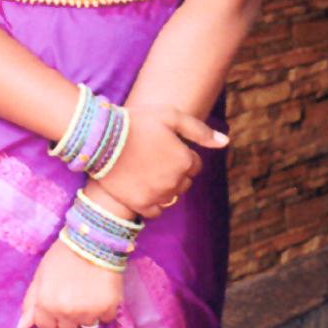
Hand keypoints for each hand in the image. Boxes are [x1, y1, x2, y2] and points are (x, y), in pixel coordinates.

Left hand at [17, 237, 122, 327]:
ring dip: (87, 312)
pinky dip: (104, 309)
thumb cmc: (64, 254)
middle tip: (75, 294)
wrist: (94, 239)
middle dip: (69, 316)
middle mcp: (66, 312)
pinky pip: (105, 319)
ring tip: (89, 290)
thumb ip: (31, 301)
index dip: (51, 316)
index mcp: (46, 304)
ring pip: (86, 324)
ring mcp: (87, 312)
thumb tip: (22, 327)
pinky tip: (102, 291)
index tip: (59, 302)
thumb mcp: (41, 273)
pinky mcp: (107, 308)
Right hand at [97, 104, 227, 217]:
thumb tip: (226, 142)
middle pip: (184, 182)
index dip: (180, 154)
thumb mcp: (170, 116)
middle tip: (154, 157)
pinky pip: (156, 211)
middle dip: (175, 172)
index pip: (194, 165)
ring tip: (146, 171)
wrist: (101, 138)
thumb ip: (199, 130)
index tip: (163, 146)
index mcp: (184, 160)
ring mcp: (157, 195)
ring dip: (165, 187)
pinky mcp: (140, 204)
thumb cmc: (136, 122)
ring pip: (172, 197)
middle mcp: (175, 181)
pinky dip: (152, 202)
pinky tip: (141, 187)